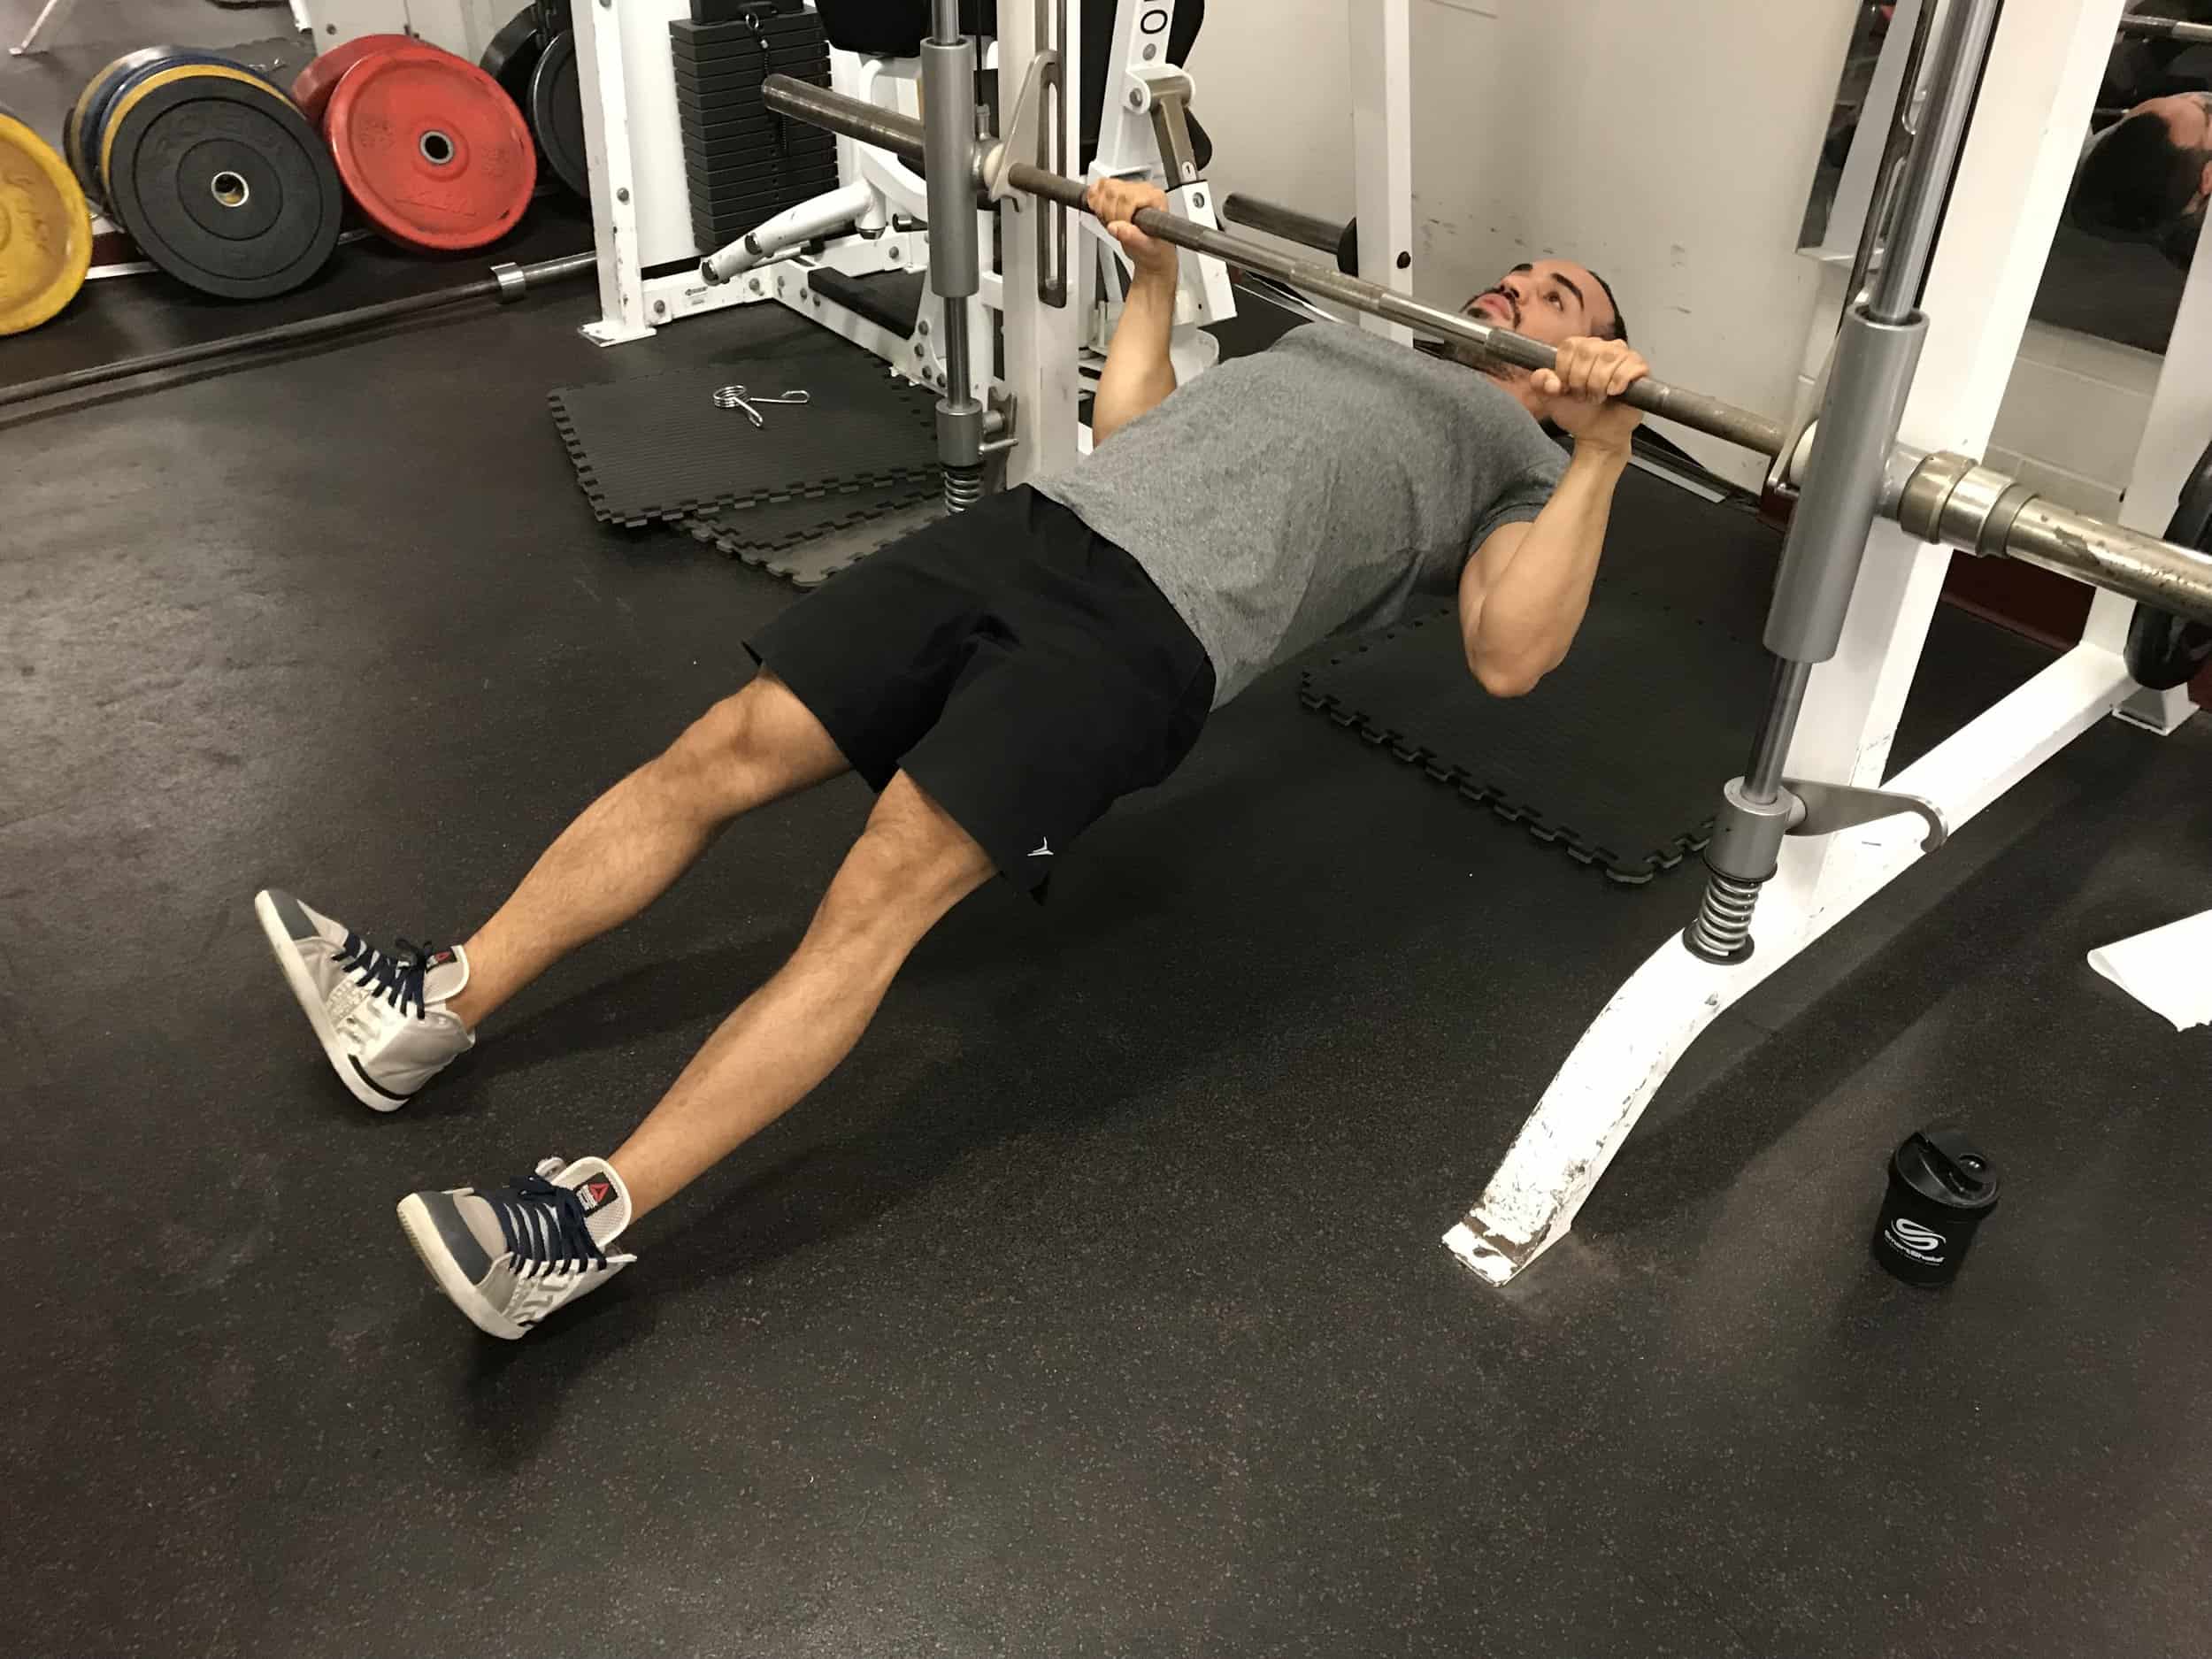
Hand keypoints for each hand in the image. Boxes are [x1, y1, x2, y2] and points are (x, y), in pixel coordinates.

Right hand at [1087, 176, 1178, 281]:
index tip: (1120, 230)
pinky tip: (1102, 212)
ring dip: (1101, 207)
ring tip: (1111, 222)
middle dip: (1109, 213)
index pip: (1127, 197)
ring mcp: (1132, 188)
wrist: (1152, 251)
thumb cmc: (1153, 248)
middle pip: (1114, 190)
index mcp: (1155, 199)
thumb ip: (1132, 238)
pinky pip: (1101, 185)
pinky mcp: (1121, 190)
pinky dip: (1096, 199)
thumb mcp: (1146, 248)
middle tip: (1116, 228)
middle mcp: (1144, 190)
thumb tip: (1115, 227)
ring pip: (1105, 186)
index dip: (1118, 215)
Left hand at [1531, 337, 1649, 452]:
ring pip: (1608, 357)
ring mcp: (1623, 355)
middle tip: (1583, 396)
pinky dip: (1618, 382)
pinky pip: (1630, 366)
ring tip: (1598, 397)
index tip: (1566, 388)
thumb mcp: (1550, 399)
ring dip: (1598, 384)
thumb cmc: (1577, 412)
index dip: (1565, 370)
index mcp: (1579, 349)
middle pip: (1588, 351)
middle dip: (1581, 380)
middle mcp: (1602, 346)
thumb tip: (1550, 379)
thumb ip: (1540, 383)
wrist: (1597, 434)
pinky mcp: (1639, 368)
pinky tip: (1614, 393)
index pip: (1570, 345)